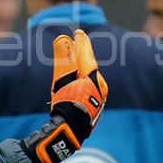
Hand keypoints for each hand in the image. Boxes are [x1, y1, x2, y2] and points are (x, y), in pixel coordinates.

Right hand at [22, 30, 108, 162]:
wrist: (73, 129)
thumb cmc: (67, 102)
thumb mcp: (62, 79)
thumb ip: (63, 58)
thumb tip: (63, 39)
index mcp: (92, 75)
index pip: (86, 54)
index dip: (81, 43)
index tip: (78, 33)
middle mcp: (99, 84)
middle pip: (90, 64)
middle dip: (84, 53)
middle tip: (79, 41)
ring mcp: (99, 95)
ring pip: (91, 76)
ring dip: (83, 67)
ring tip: (77, 59)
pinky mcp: (96, 105)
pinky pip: (91, 86)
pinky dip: (84, 79)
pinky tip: (80, 81)